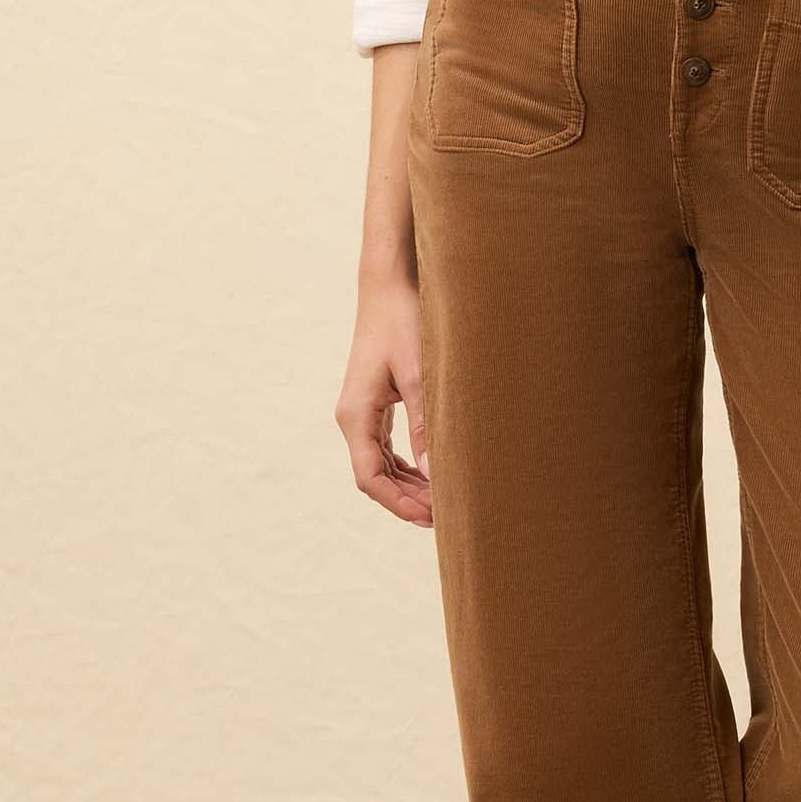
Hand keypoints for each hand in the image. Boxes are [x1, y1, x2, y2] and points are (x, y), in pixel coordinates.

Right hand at [336, 275, 431, 525]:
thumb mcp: (419, 374)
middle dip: (407, 500)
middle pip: (374, 477)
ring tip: (444, 501)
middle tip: (448, 515)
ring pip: (381, 465)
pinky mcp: (375, 404)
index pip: (370, 477)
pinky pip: (387, 448)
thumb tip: (437, 473)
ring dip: (409, 485)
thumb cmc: (404, 322)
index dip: (398, 503)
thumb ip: (426, 424)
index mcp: (356, 415)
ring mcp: (362, 412)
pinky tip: (433, 474)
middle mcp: (353, 417)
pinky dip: (408, 466)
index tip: (432, 516)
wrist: (390, 285)